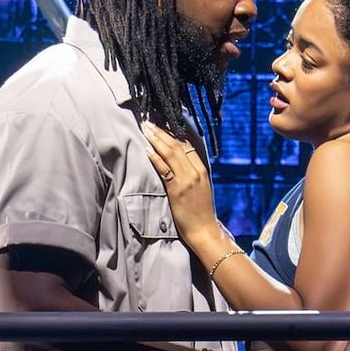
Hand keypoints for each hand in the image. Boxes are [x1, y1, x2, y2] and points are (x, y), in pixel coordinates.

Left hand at [141, 121, 221, 245]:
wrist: (204, 230)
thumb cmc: (200, 211)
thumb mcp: (200, 187)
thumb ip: (191, 172)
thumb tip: (178, 160)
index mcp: (202, 169)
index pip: (188, 144)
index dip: (174, 131)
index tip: (162, 122)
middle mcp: (195, 171)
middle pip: (178, 145)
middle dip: (162, 131)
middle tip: (148, 121)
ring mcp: (187, 180)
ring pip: (171, 153)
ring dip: (156, 139)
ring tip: (145, 129)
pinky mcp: (177, 189)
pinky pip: (165, 169)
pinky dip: (156, 158)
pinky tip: (147, 149)